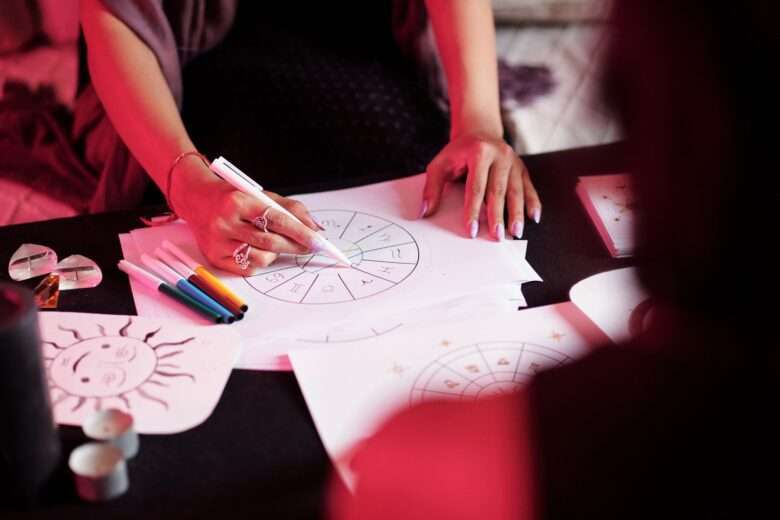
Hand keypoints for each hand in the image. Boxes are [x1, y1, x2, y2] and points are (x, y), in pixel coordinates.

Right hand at [171, 159, 321, 273]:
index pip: (277, 220)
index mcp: (239, 201)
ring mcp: (218, 242)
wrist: (196, 199)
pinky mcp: (214, 257)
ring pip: (261, 258)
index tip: (318, 241)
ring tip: (273, 243)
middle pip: (271, 242)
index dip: (301, 232)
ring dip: (276, 255)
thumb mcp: (261, 195)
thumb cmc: (234, 198)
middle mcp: (226, 222)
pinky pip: (247, 268)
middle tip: (309, 247)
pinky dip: (259, 262)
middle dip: (295, 246)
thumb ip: (290, 209)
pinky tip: (256, 250)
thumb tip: (316, 228)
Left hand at [420, 133, 540, 239]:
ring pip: (516, 191)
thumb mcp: (440, 164)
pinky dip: (533, 203)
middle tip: (496, 237)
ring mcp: (514, 161)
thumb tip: (425, 212)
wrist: (479, 132)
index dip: (473, 210)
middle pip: (498, 191)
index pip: (476, 187)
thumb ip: (432, 187)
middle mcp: (500, 155)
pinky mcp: (522, 168)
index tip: (471, 229)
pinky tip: (533, 218)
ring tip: (515, 233)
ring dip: (517, 213)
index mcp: (479, 152)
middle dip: (497, 216)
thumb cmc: (458, 152)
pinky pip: (529, 187)